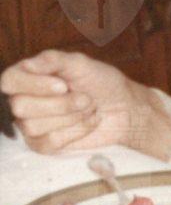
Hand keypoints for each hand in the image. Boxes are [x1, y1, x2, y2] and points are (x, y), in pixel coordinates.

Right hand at [2, 50, 169, 155]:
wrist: (125, 108)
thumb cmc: (101, 82)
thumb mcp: (81, 64)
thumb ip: (53, 60)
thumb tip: (28, 64)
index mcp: (26, 77)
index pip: (9, 81)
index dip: (34, 85)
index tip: (63, 85)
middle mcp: (22, 101)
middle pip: (20, 106)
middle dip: (60, 103)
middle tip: (85, 98)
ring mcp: (31, 124)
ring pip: (33, 126)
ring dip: (71, 117)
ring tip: (89, 108)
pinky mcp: (44, 144)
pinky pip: (50, 142)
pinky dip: (76, 131)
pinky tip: (89, 122)